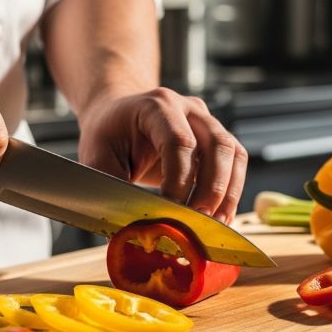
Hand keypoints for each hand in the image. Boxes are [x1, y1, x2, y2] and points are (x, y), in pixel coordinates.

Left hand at [77, 87, 247, 223]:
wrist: (118, 117)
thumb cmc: (107, 137)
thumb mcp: (96, 158)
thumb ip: (112, 188)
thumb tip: (134, 225)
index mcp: (156, 106)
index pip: (179, 142)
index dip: (179, 180)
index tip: (171, 211)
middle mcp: (188, 108)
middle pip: (216, 145)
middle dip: (211, 189)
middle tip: (200, 222)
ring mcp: (207, 121)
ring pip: (233, 153)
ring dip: (228, 192)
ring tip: (217, 224)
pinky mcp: (217, 138)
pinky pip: (236, 162)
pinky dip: (232, 191)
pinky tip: (222, 216)